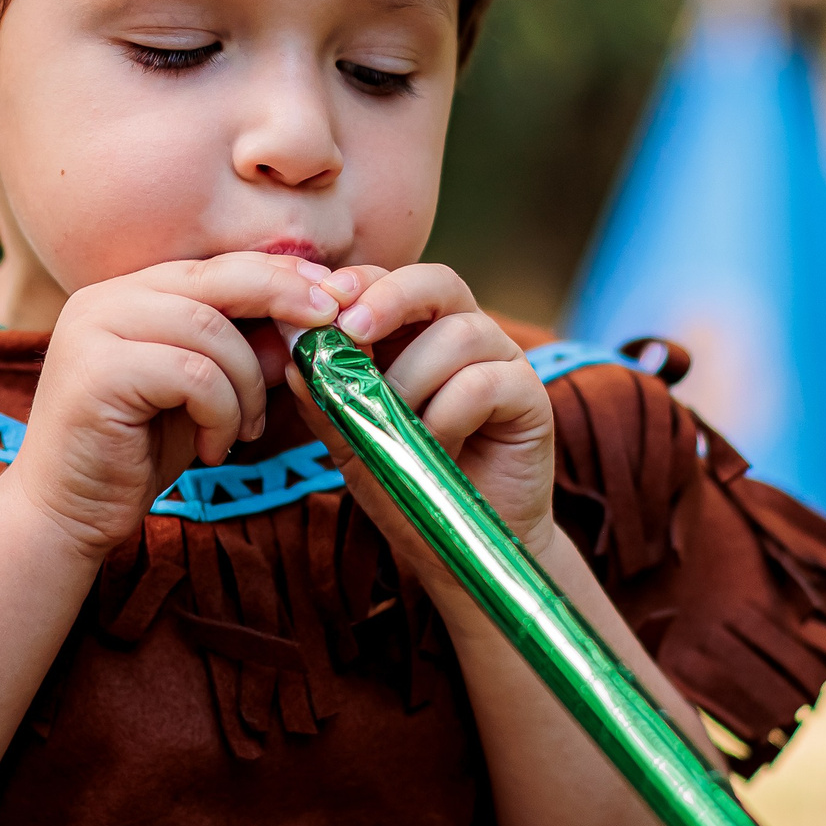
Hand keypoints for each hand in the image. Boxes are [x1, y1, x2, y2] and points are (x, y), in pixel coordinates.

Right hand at [7, 253, 343, 556]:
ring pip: (211, 331)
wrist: (68, 514)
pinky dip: (221, 413)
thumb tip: (304, 316)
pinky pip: (194, 374)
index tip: (327, 294)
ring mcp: (94, 329)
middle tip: (327, 325)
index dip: (276, 275)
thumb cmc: (135, 454)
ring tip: (245, 430)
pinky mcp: (98, 371)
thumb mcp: (198, 394)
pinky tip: (211, 449)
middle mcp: (103, 299)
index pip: (213, 267)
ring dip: (247, 386)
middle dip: (281, 298)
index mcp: (125, 294)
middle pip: (215, 279)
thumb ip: (236, 351)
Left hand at [292, 263, 558, 551]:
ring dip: (412, 380)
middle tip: (351, 329)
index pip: (390, 281)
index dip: (359, 282)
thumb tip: (293, 359)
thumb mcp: (354, 444)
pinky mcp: (531, 395)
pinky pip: (484, 381)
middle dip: (389, 298)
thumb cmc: (409, 486)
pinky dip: (448, 414)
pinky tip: (437, 447)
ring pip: (458, 334)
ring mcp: (501, 361)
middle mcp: (463, 334)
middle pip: (436, 281)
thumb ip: (327, 403)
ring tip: (397, 428)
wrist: (462, 544)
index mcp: (416, 334)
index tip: (325, 303)